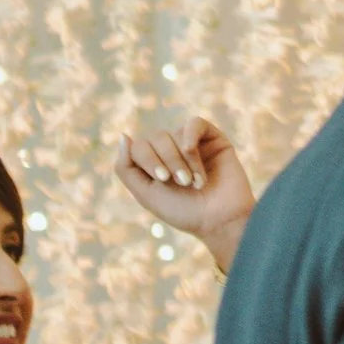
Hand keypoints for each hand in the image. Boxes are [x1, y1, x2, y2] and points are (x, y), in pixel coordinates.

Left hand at [116, 115, 254, 273]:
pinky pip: (195, 123)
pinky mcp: (213, 138)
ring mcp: (192, 143)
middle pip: (156, 138)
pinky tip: (193, 151)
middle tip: (183, 182)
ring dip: (183, 159)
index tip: (163, 179)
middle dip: (168, 160)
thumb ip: (126, 168)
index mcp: (154, 164)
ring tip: (195, 180)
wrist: (220, 220)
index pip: (138, 146)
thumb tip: (124, 135)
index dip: (148, 159)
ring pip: (175, 134)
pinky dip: (191, 136)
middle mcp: (171, 151)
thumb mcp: (146, 194)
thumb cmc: (184, 212)